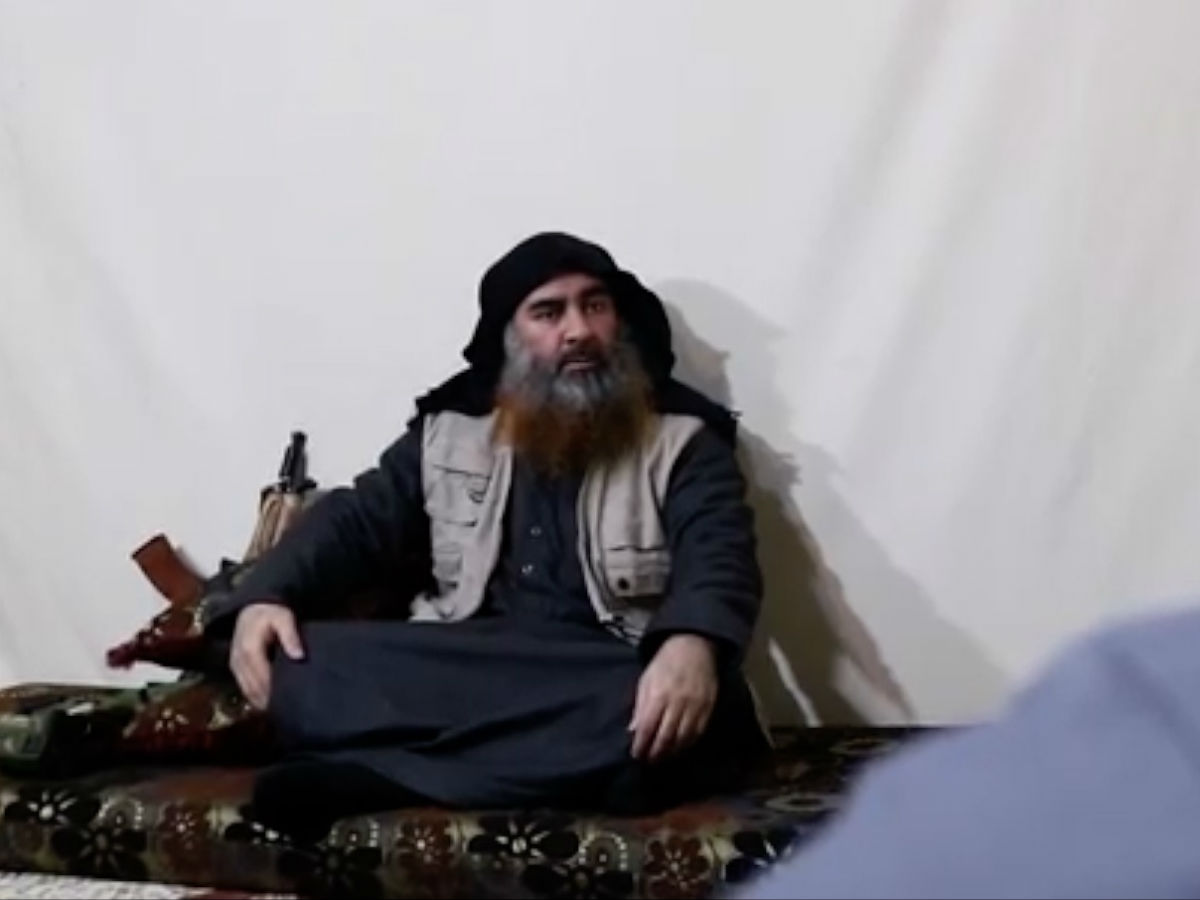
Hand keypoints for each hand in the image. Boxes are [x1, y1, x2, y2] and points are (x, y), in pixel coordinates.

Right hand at [230, 602, 303, 709]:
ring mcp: (235, 665)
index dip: (276, 691)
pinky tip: (270, 702)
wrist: (251, 608)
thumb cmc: (271, 613)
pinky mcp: (235, 668)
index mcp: (250, 650)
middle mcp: (239, 660)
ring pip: (248, 691)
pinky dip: (256, 697)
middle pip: (254, 689)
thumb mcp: (284, 618)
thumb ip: (291, 635)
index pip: (264, 678)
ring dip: (263, 701)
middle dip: (270, 700)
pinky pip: (244, 688)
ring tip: (282, 710)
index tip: (293, 700)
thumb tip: (299, 656)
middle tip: (290, 709)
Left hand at [630, 634, 717, 761]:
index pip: (647, 727)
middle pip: (666, 737)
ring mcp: (695, 706)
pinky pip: (698, 733)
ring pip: (683, 738)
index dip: (641, 745)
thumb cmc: (665, 663)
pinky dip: (687, 744)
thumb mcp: (646, 680)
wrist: (694, 647)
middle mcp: (678, 702)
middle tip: (648, 761)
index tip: (635, 754)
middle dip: (655, 753)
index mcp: (659, 694)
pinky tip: (679, 747)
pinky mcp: (708, 708)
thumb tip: (632, 730)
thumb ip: (640, 706)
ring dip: (671, 752)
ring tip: (662, 757)